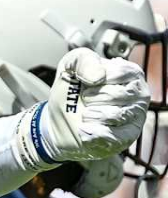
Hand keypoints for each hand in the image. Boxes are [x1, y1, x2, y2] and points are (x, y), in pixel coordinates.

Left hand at [15, 48, 148, 169]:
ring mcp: (135, 117)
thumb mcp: (71, 66)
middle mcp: (139, 94)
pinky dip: (92, 134)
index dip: (93, 80)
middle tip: (84, 100)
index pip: (116, 73)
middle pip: (116, 95)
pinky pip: (113, 137)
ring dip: (90, 115)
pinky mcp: (127, 137)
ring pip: (115, 115)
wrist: (60, 118)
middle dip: (91, 98)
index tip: (85, 84)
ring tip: (85, 114)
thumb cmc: (71, 90)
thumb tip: (98, 76)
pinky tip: (84, 129)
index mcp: (130, 73)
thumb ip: (83, 60)